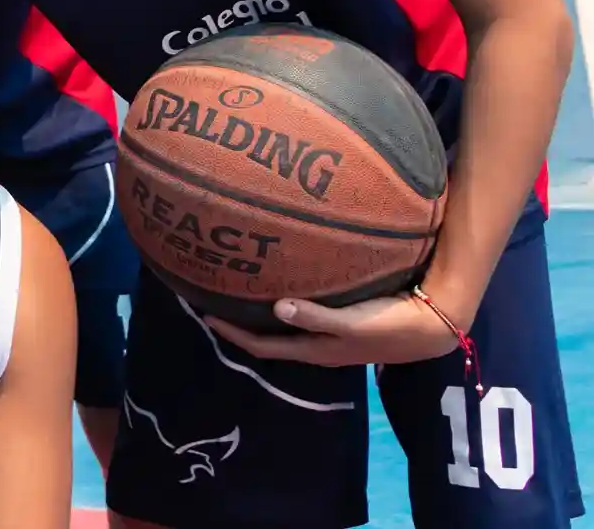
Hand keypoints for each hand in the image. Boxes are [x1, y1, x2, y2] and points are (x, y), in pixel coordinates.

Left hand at [205, 292, 459, 367]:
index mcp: (314, 350)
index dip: (232, 333)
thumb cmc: (391, 325)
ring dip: (262, 317)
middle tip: (215, 299)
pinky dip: (287, 307)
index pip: (262, 346)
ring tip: (240, 293)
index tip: (204, 314)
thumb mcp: (352, 323)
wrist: (434, 328)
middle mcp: (317, 347)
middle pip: (269, 340)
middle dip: (241, 324)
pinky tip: (282, 289)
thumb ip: (316, 316)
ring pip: (286, 329)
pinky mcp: (344, 325)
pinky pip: (304, 318)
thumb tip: (275, 308)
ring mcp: (331, 337)